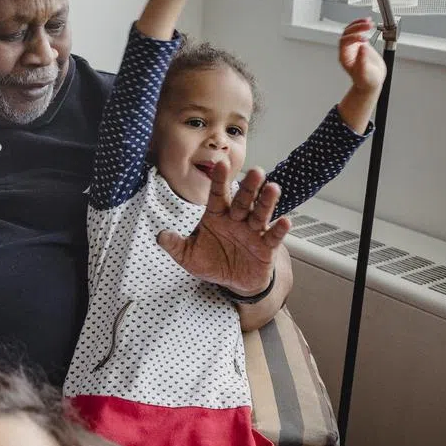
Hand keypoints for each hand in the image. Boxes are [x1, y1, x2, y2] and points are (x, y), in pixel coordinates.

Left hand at [157, 162, 291, 295]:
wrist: (232, 282)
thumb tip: (160, 236)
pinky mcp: (266, 247)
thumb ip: (175, 245)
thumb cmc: (211, 262)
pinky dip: (279, 230)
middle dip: (249, 187)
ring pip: (260, 213)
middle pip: (242, 200)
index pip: (217, 195)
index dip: (219, 180)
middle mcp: (237, 219)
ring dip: (266, 201)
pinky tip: (285, 221)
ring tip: (272, 188)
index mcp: (217, 216)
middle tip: (256, 171)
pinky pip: (273, 237)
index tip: (220, 163)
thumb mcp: (189, 256)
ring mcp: (253, 231)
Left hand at [338, 18, 385, 94]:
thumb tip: (362, 46)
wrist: (371, 82)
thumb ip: (362, 60)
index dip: (354, 38)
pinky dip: (363, 26)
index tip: (365, 39)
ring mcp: (353, 46)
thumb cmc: (366, 81)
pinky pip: (359, 32)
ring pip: (352, 31)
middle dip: (357, 28)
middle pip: (347, 34)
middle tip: (368, 25)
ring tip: (369, 21)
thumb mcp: (364, 72)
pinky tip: (369, 23)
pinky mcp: (361, 44)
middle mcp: (347, 50)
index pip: (344, 42)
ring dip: (359, 24)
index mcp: (345, 57)